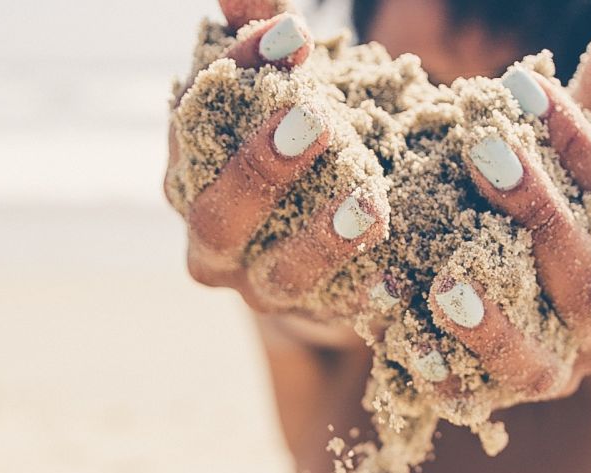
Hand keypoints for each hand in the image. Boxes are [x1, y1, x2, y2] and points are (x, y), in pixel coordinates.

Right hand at [165, 0, 388, 312]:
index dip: (242, 77)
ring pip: (280, 275)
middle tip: (314, 121)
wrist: (328, 253)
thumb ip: (266, 44)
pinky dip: (371, 295)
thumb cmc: (301, 150)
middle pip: (218, 217)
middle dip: (262, 169)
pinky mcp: (318, 319)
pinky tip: (402, 274)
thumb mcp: (284, 93)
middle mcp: (213, 245)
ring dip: (322, 240)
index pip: (197, 123)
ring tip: (368, 203)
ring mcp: (264, 289)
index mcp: (188, 176)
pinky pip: (343, 314)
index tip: (296, 34)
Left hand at [427, 0, 590, 401]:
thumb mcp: (576, 157)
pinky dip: (446, 381)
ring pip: (540, 364)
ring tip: (448, 280)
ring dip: (496, 325)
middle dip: (539, 215)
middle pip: (587, 281)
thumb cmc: (561, 216)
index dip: (581, 143)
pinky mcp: (500, 404)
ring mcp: (557, 375)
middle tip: (481, 150)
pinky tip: (408, 348)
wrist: (556, 321)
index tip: (520, 83)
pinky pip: (475, 403)